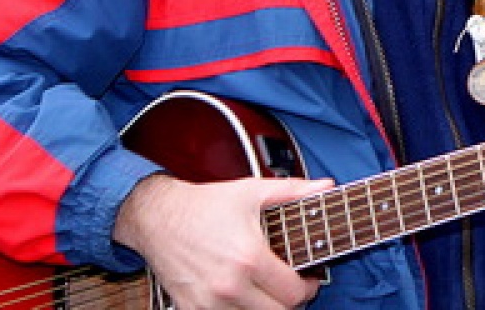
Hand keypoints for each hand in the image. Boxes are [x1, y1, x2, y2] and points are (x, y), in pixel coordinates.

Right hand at [114, 173, 333, 308]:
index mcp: (249, 258)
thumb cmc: (205, 205)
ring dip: (265, 309)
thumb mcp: (252, 192)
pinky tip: (243, 298)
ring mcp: (208, 303)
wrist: (158, 217)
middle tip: (291, 288)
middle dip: (290, 302)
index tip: (309, 280)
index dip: (308, 288)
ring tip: (267, 292)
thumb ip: (293, 192)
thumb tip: (326, 186)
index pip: (293, 293)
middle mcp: (229, 286)